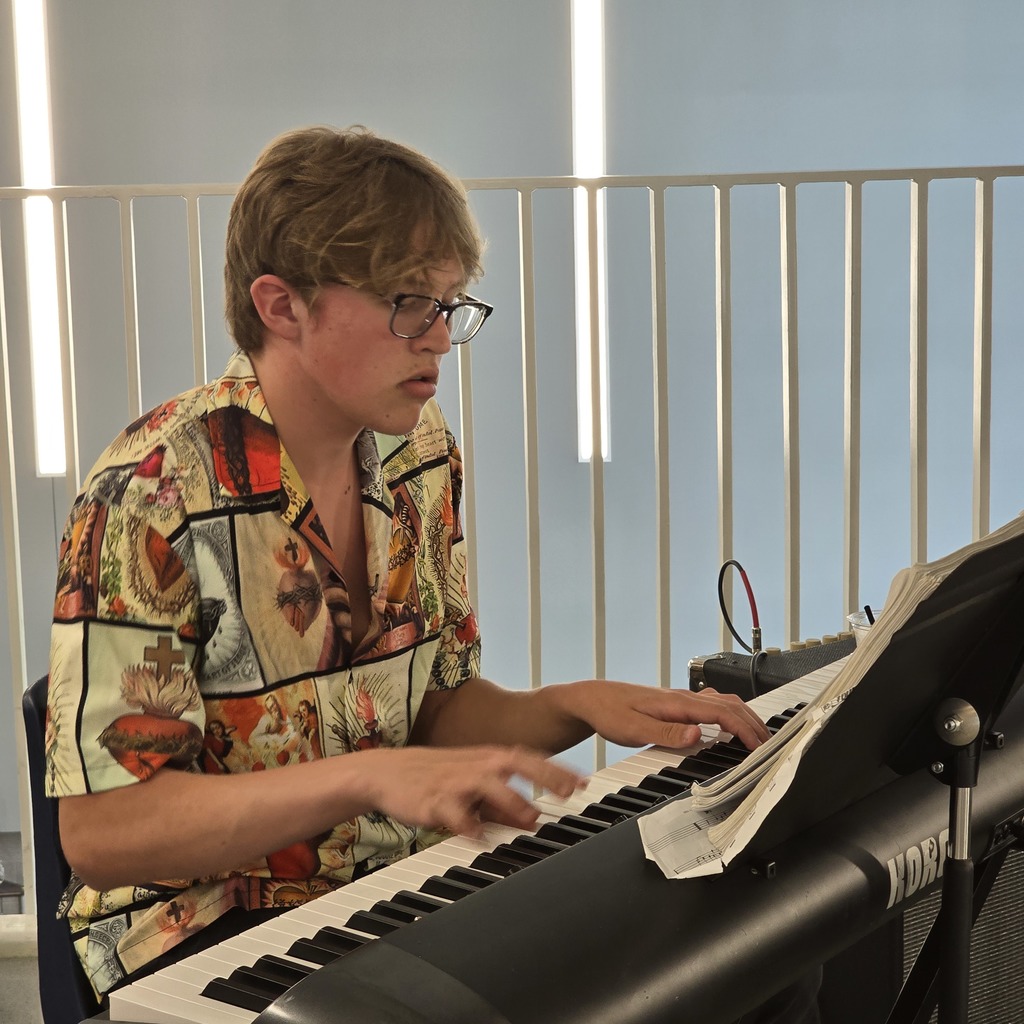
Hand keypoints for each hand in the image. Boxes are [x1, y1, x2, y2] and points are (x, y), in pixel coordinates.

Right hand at [354, 744, 584, 839]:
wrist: (386, 773)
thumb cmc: (435, 779)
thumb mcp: (472, 788)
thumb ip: (504, 804)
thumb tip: (535, 820)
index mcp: (487, 759)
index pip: (529, 758)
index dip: (557, 769)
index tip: (583, 781)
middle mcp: (475, 765)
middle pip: (515, 763)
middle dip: (544, 775)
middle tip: (569, 791)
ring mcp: (454, 781)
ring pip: (486, 784)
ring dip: (510, 799)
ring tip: (530, 817)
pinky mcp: (432, 800)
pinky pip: (452, 811)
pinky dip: (467, 822)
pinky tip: (478, 834)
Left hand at [550, 680, 770, 750]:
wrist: (590, 698)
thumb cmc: (608, 712)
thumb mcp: (634, 729)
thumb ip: (667, 733)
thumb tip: (698, 735)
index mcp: (676, 703)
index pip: (722, 713)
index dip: (745, 730)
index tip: (760, 747)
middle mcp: (681, 697)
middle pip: (729, 704)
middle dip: (753, 724)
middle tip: (769, 745)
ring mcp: (678, 699)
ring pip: (722, 701)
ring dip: (743, 717)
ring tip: (757, 736)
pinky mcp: (674, 703)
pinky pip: (710, 704)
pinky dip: (728, 713)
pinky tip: (727, 726)